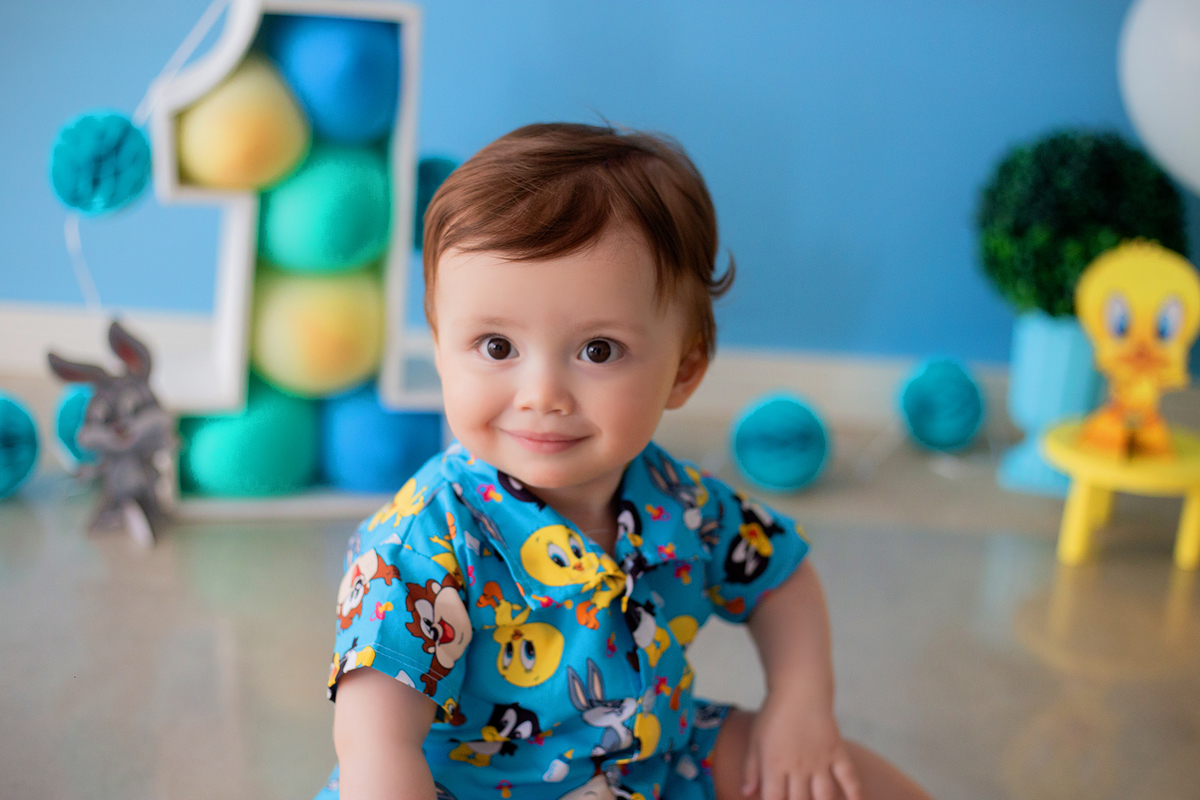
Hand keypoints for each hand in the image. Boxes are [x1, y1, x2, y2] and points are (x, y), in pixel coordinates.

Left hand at [741, 694, 861, 799]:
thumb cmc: (773, 716)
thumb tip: (746, 793)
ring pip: (824, 796)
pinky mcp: (837, 752)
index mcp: (774, 765)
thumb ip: (751, 769)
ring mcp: (820, 761)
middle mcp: (798, 767)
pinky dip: (854, 793)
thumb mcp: (755, 740)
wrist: (799, 689)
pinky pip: (848, 777)